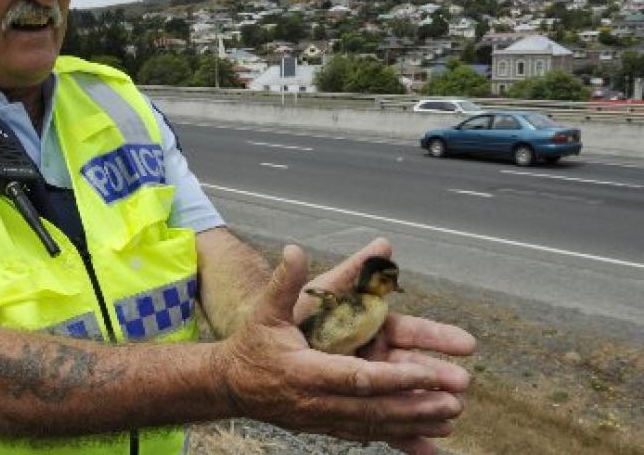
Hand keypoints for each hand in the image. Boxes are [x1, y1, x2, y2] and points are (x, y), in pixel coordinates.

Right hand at [214, 243, 473, 454]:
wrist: (231, 384)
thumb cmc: (252, 344)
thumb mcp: (266, 310)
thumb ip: (284, 282)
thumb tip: (294, 249)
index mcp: (305, 371)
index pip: (356, 377)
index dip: (393, 378)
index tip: (426, 374)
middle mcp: (316, 401)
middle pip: (373, 408)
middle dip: (415, 405)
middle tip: (454, 401)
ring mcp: (321, 419)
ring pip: (374, 425)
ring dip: (413, 423)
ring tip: (451, 419)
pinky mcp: (325, 427)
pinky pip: (367, 435)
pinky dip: (397, 438)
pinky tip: (425, 439)